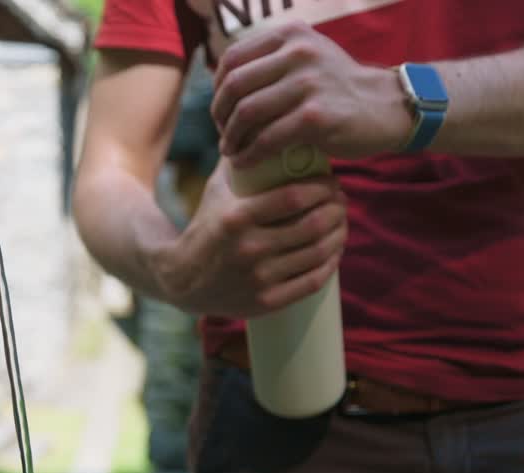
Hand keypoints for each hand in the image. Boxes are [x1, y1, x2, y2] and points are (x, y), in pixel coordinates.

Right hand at [151, 165, 346, 318]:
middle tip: (341, 202)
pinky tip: (333, 252)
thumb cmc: (206, 226)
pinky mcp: (266, 302)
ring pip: (318, 253)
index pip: (296, 197)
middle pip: (314, 225)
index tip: (332, 183)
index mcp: (237, 218)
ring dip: (339, 235)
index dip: (323, 188)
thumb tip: (263, 119)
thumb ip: (241, 159)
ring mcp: (258, 278)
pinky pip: (312, 282)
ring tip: (341, 224)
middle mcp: (249, 249)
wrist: (182, 279)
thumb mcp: (216, 190)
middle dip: (337, 210)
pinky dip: (330, 265)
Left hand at [211, 22, 414, 167]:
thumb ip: (271, 61)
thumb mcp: (307, 57)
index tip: (222, 110)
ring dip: (231, 137)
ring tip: (230, 150)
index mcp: (290, 35)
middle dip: (220, 115)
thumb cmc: (337, 88)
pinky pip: (267, 139)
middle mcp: (298, 53)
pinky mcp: (316, 116)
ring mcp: (308, 83)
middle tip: (223, 134)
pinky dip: (249, 154)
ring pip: (247, 113)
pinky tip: (244, 162)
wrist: (386, 107)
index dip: (217, 89)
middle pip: (234, 86)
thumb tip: (223, 81)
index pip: (232, 59)